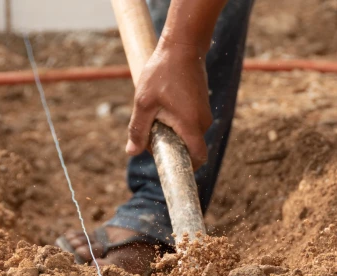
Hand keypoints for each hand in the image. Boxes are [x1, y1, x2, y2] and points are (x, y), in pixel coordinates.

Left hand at [125, 38, 211, 169]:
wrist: (182, 47)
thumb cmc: (163, 73)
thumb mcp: (144, 102)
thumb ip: (138, 129)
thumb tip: (131, 152)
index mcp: (191, 125)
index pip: (198, 158)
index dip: (187, 168)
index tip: (171, 168)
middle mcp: (203, 122)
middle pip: (189, 148)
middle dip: (170, 147)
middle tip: (151, 133)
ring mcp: (204, 114)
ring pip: (188, 135)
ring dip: (171, 133)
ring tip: (156, 114)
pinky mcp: (201, 107)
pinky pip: (189, 124)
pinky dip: (176, 123)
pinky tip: (163, 106)